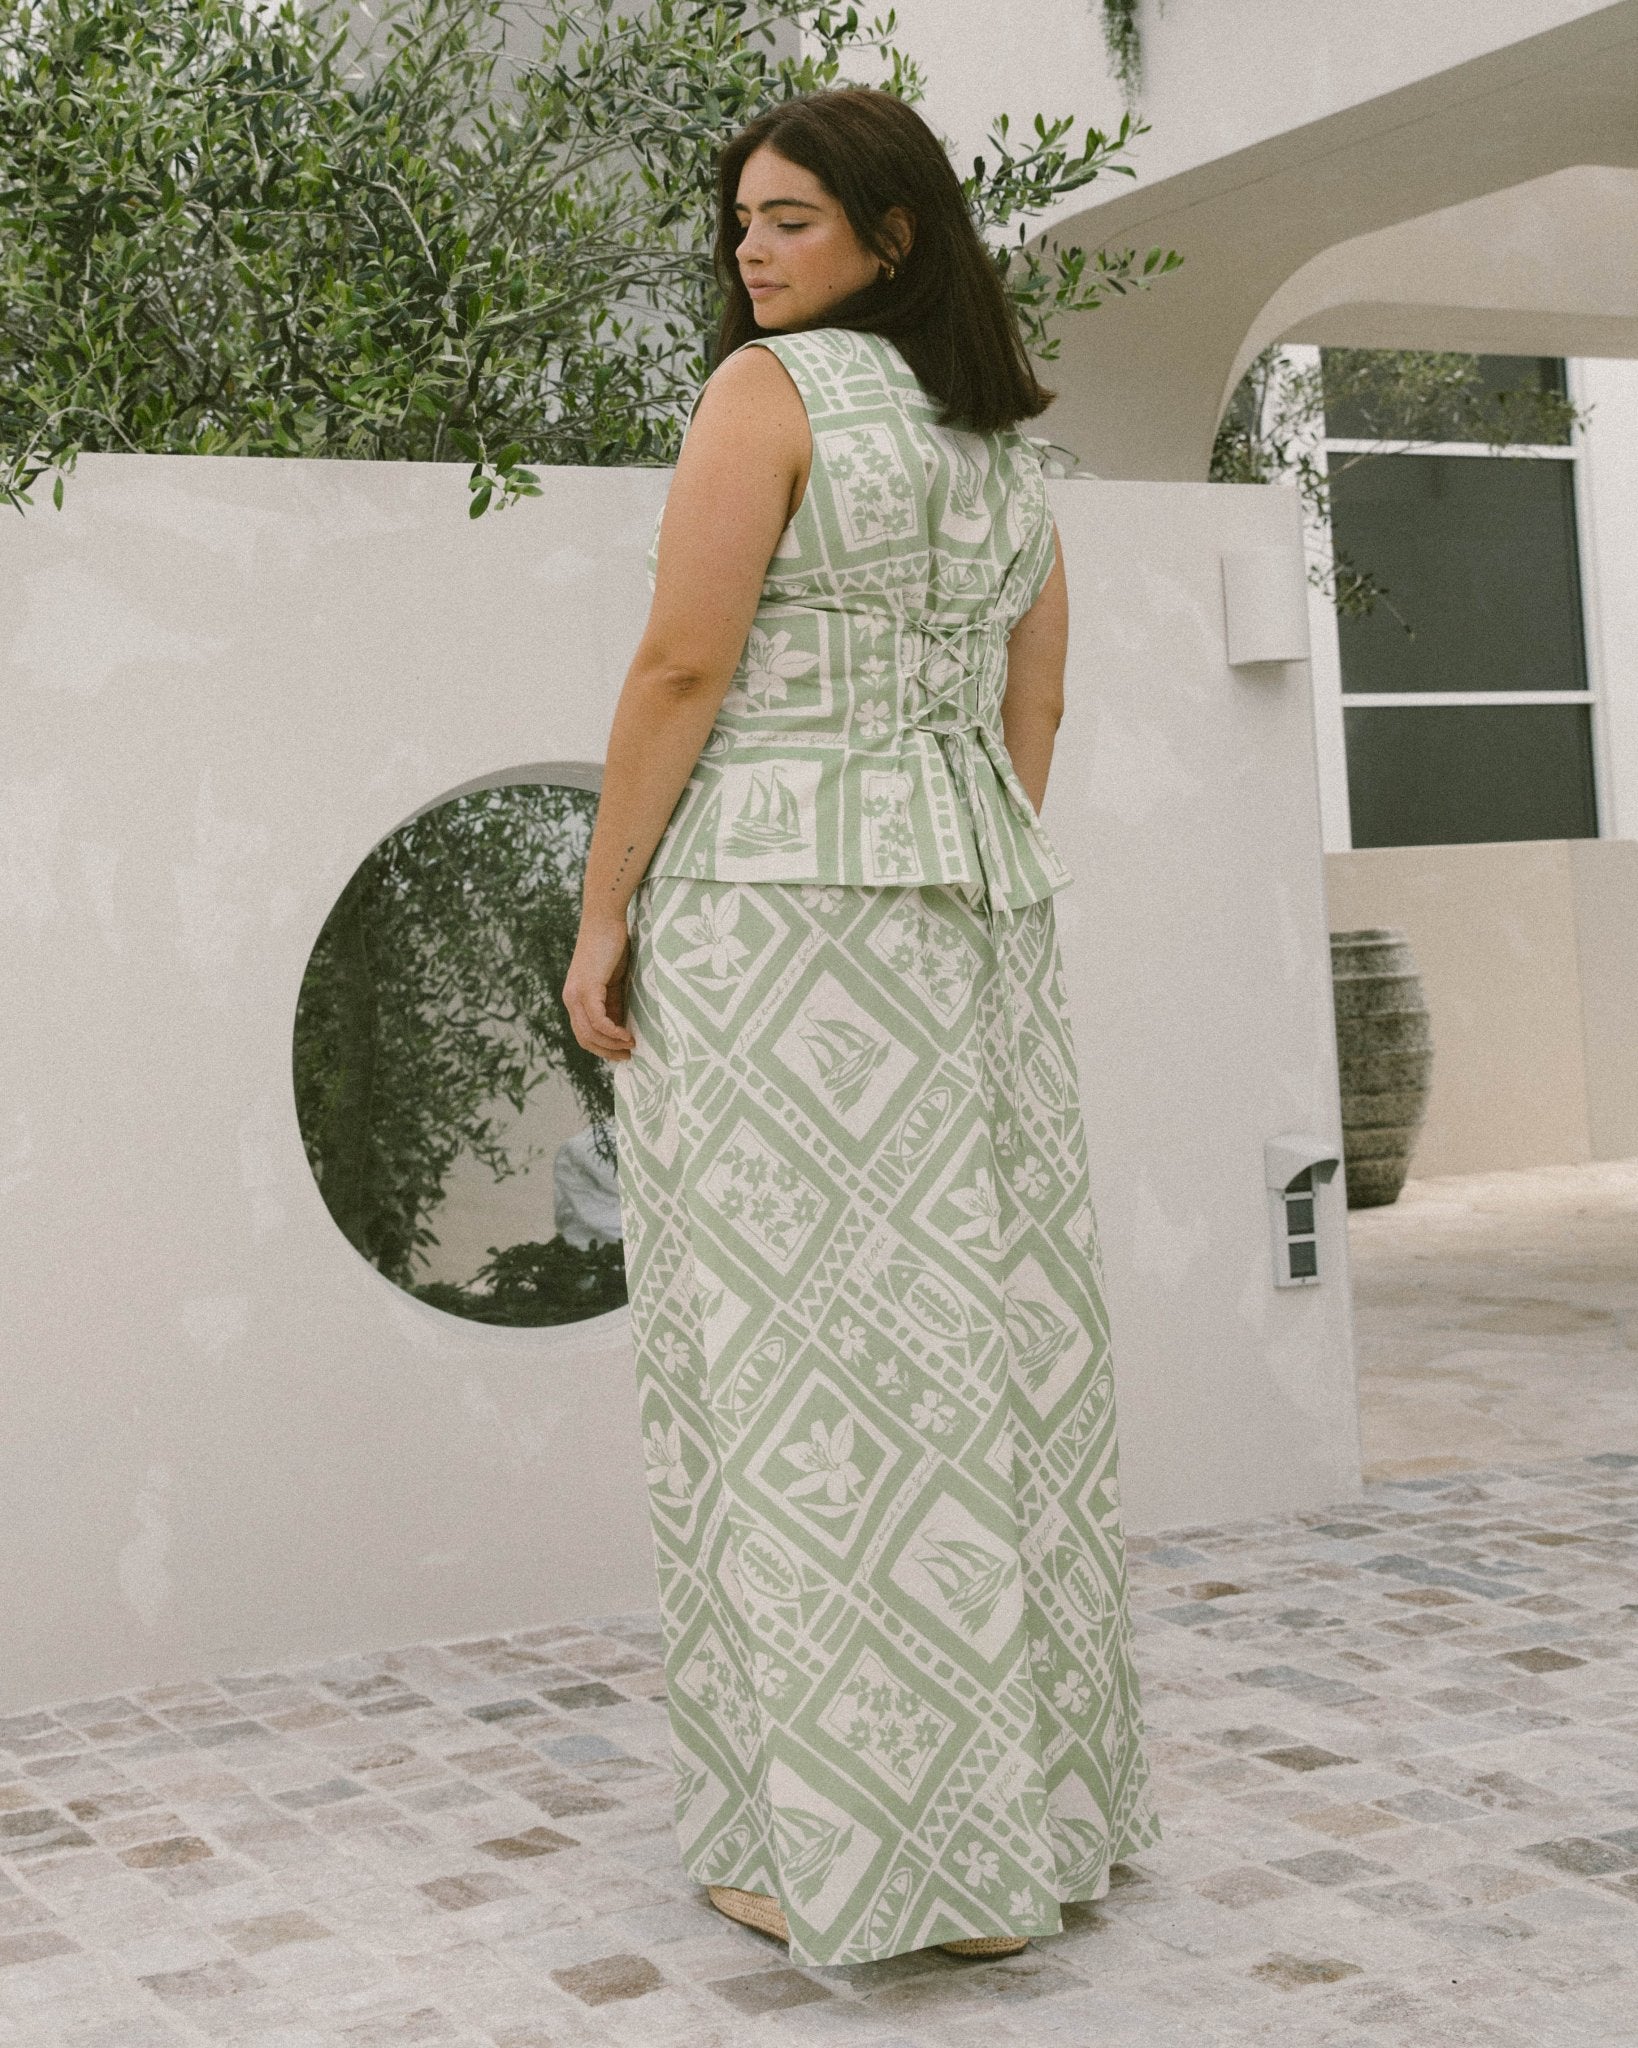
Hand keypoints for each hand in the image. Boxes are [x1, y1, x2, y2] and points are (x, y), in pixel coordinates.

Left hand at [563, 912, 636, 1061]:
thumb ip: (614, 1003)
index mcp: (575, 998)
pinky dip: (613, 1032)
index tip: (622, 1053)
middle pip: (584, 1038)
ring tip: (631, 1046)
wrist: (606, 919)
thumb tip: (621, 1027)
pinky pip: (598, 1021)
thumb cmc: (613, 945)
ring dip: (611, 1045)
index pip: (584, 1033)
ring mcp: (576, 994)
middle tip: (628, 1057)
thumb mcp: (614, 981)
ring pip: (590, 1033)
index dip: (602, 1047)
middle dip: (606, 1052)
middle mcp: (570, 999)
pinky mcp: (586, 988)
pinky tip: (627, 1035)